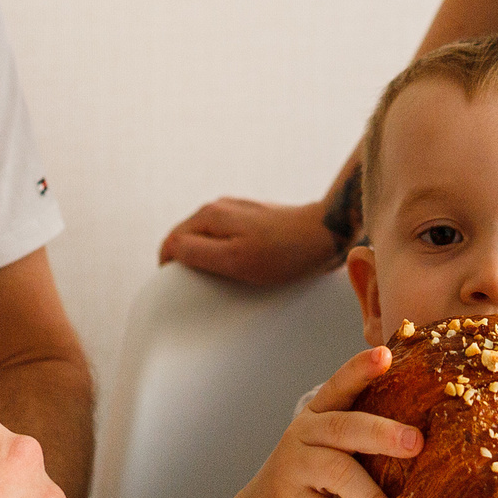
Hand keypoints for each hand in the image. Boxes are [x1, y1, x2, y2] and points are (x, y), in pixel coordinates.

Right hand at [158, 197, 339, 285]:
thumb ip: (196, 252)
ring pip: (208, 239)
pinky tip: (245, 268)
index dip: (171, 268)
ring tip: (226, 280)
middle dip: (190, 263)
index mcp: (209, 214)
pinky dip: (229, 255)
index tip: (184, 291)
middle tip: (207, 289)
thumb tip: (169, 250)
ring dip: (211, 260)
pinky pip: (229, 239)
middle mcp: (219, 206)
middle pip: (188, 239)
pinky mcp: (255, 219)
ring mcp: (238, 210)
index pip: (171, 242)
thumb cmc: (284, 253)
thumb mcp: (234, 259)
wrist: (327, 234)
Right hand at [220, 346, 422, 497]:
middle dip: (384, 433)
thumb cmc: (316, 479)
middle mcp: (304, 435)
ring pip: (339, 474)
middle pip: (345, 427)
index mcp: (319, 414)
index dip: (362, 369)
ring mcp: (293, 469)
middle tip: (417, 442)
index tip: (385, 354)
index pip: (340, 384)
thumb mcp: (332, 447)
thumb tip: (428, 441)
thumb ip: (363, 437)